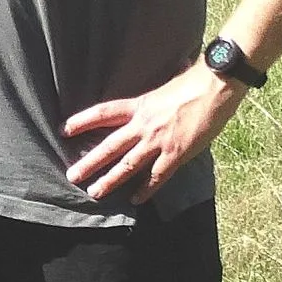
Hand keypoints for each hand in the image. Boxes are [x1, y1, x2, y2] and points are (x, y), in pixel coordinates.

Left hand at [63, 63, 245, 202]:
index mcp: (139, 105)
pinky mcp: (177, 153)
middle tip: (72, 176)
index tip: (65, 130)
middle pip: (109, 146)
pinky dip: (146, 189)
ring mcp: (159, 141)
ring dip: (111, 180)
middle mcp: (144, 125)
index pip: (102, 113)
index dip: (82, 121)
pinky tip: (135, 199)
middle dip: (89, 162)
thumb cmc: (194, 81)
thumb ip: (154, 95)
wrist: (217, 86)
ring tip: (94, 192)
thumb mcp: (164, 85)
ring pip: (128, 165)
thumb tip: (152, 83)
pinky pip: (157, 176)